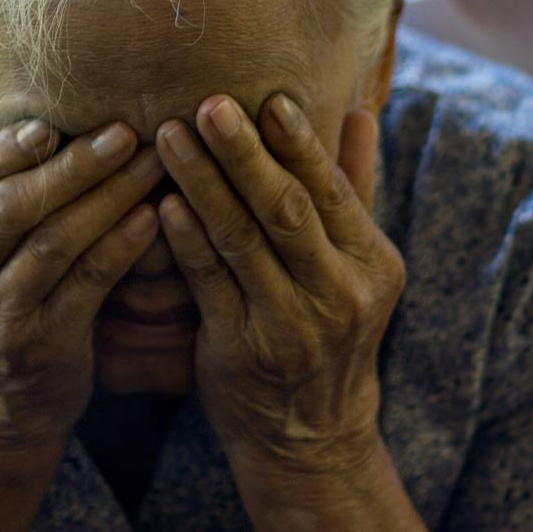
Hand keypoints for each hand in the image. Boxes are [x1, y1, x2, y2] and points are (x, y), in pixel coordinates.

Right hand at [0, 81, 162, 448]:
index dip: (6, 150)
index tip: (52, 122)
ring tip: (154, 161)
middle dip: (71, 165)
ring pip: (56, 241)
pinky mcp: (42, 346)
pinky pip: (89, 283)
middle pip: (12, 207)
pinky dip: (122, 246)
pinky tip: (154, 216)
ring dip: (109, 196)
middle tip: (124, 130)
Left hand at [154, 93, 405, 477]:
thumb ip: (354, 189)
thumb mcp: (357, 266)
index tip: (268, 96)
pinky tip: (161, 204)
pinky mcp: (241, 349)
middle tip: (209, 103)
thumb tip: (362, 112)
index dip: (299, 143)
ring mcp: (289, 324)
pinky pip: (208, 284)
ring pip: (240, 240)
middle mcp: (338, 293)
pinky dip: (185, 240)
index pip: (332, 191)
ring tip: (168, 136)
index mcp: (371, 263)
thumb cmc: (328, 330)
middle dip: (244, 154)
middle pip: (285, 209)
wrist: (309, 435)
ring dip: (201, 183)